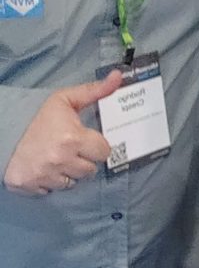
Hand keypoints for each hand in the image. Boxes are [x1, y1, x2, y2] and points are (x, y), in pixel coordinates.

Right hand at [3, 72, 121, 194]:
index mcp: (73, 138)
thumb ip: (95, 91)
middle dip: (83, 159)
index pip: (104, 152)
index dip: (96, 145)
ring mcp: (46, 176)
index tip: (85, 139)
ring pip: (72, 182)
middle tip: (69, 149)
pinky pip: (51, 190)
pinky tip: (43, 168)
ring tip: (56, 158)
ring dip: (67, 172)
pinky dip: (49, 182)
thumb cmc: (35, 116)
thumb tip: (118, 77)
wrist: (1, 131)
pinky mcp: (30, 186)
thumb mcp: (65, 99)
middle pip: (90, 170)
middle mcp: (61, 160)